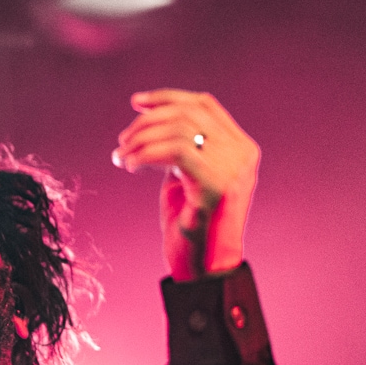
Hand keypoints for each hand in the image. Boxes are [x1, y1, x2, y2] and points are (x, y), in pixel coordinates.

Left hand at [111, 89, 259, 280]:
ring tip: (122, 157)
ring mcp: (233, 170)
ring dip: (141, 140)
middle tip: (122, 142)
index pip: (204, 104)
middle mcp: (242, 154)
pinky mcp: (216, 186)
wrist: (201, 266)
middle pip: (188, 114)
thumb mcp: (185, 173)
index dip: (167, 98)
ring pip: (178, 130)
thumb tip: (152, 115)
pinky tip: (130, 166)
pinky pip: (175, 151)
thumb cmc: (189, 223)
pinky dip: (146, 154)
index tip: (136, 103)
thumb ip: (181, 145)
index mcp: (240, 147)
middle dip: (146, 123)